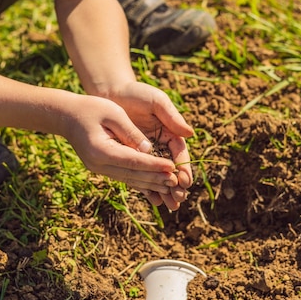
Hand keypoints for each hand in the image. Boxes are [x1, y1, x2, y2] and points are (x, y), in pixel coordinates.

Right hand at [61, 94, 186, 209]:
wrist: (66, 115)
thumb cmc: (91, 108)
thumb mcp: (113, 113)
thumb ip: (131, 132)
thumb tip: (149, 149)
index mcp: (101, 151)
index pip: (134, 161)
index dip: (155, 165)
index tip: (173, 168)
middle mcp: (99, 164)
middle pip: (133, 175)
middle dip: (156, 178)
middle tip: (176, 182)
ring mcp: (99, 169)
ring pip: (129, 179)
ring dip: (150, 183)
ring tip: (169, 186)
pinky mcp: (101, 168)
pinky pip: (124, 177)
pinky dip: (139, 182)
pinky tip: (153, 185)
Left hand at [103, 81, 194, 209]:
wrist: (111, 93)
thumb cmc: (136, 93)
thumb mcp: (156, 101)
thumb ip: (171, 116)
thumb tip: (190, 133)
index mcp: (171, 132)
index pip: (180, 154)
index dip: (184, 167)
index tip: (185, 180)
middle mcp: (162, 145)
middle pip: (172, 168)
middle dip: (177, 185)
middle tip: (180, 199)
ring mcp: (148, 152)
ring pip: (159, 175)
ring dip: (165, 191)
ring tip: (171, 207)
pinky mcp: (134, 157)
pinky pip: (142, 174)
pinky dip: (149, 188)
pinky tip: (155, 201)